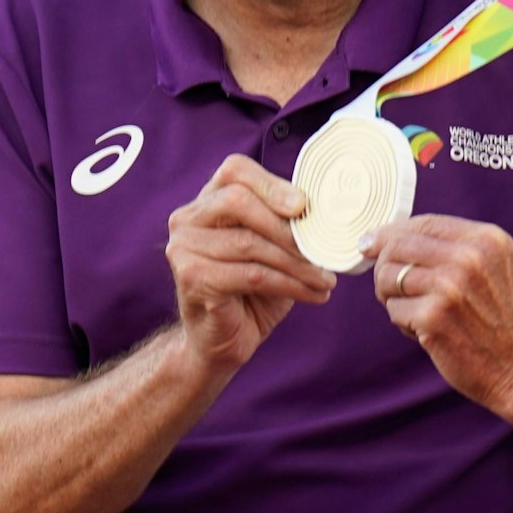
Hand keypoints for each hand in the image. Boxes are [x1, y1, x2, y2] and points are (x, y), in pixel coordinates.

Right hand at [165, 154, 335, 374]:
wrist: (221, 341)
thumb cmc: (250, 289)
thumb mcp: (271, 248)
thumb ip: (286, 222)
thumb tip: (328, 208)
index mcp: (206, 201)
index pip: (234, 171)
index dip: (271, 183)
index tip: (303, 206)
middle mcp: (187, 220)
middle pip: (238, 201)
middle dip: (286, 226)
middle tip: (322, 249)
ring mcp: (183, 249)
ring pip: (250, 243)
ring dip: (297, 262)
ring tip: (326, 278)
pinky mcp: (193, 279)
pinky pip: (252, 275)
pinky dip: (290, 284)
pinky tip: (314, 294)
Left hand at [365, 215, 512, 429]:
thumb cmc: (501, 320)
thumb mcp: (491, 268)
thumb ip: (450, 248)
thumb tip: (384, 239)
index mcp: (486, 240)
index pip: (424, 223)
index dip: (392, 232)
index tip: (372, 243)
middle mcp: (469, 258)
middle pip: (398, 246)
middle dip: (386, 266)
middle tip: (392, 287)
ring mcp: (450, 287)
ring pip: (389, 277)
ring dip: (393, 297)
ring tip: (419, 311)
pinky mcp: (433, 318)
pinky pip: (393, 310)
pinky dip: (403, 323)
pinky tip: (427, 331)